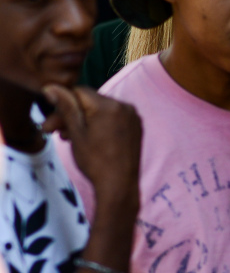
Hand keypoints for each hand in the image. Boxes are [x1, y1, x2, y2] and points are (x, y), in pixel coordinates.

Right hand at [41, 85, 140, 202]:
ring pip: (100, 111)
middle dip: (70, 115)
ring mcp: (133, 117)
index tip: (50, 122)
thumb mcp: (76, 133)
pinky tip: (86, 138)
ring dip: (82, 121)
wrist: (119, 186)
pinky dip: (98, 125)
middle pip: (89, 102)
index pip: (79, 92)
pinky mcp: (136, 127)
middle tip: (52, 131)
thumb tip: (51, 86)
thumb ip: (65, 107)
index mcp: (109, 105)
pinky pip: (112, 119)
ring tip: (67, 137)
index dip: (62, 104)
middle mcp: (125, 106)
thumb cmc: (96, 162)